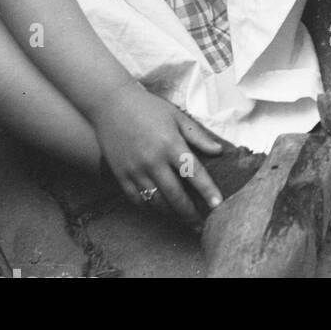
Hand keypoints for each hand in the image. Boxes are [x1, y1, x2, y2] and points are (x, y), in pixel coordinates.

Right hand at [90, 83, 224, 225]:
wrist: (112, 105)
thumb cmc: (148, 108)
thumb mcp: (176, 116)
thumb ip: (197, 136)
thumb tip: (218, 151)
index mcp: (171, 144)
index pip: (194, 172)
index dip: (207, 190)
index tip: (218, 205)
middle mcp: (153, 160)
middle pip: (175, 195)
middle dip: (190, 212)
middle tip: (201, 224)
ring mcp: (135, 170)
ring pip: (156, 201)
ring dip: (171, 213)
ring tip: (183, 219)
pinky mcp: (120, 175)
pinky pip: (137, 199)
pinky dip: (149, 207)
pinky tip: (159, 209)